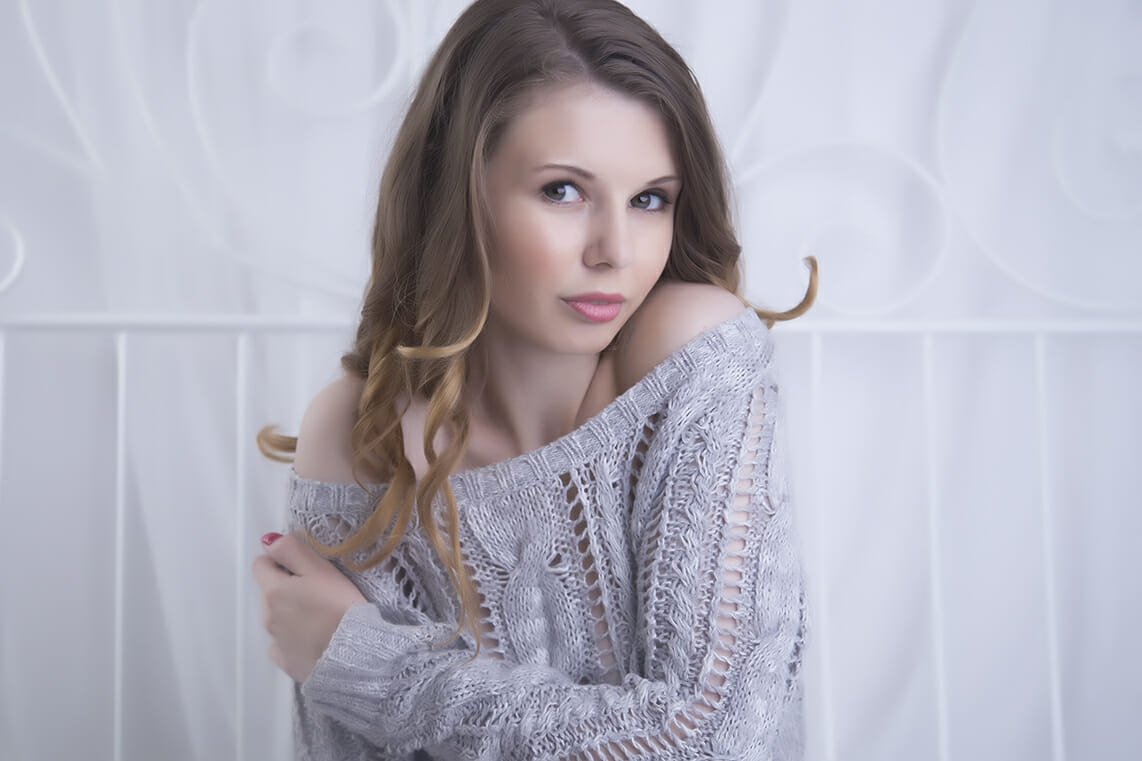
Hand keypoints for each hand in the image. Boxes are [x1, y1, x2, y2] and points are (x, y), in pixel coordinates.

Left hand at [251, 533, 366, 682]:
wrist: (353, 656)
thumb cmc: (341, 608)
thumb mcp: (320, 569)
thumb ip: (291, 550)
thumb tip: (268, 542)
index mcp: (273, 591)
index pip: (261, 564)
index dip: (282, 562)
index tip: (305, 568)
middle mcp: (267, 616)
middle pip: (270, 592)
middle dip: (288, 588)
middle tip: (320, 591)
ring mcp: (276, 642)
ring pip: (278, 617)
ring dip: (292, 612)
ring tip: (322, 615)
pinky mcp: (287, 662)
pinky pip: (284, 645)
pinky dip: (294, 639)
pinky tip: (315, 639)